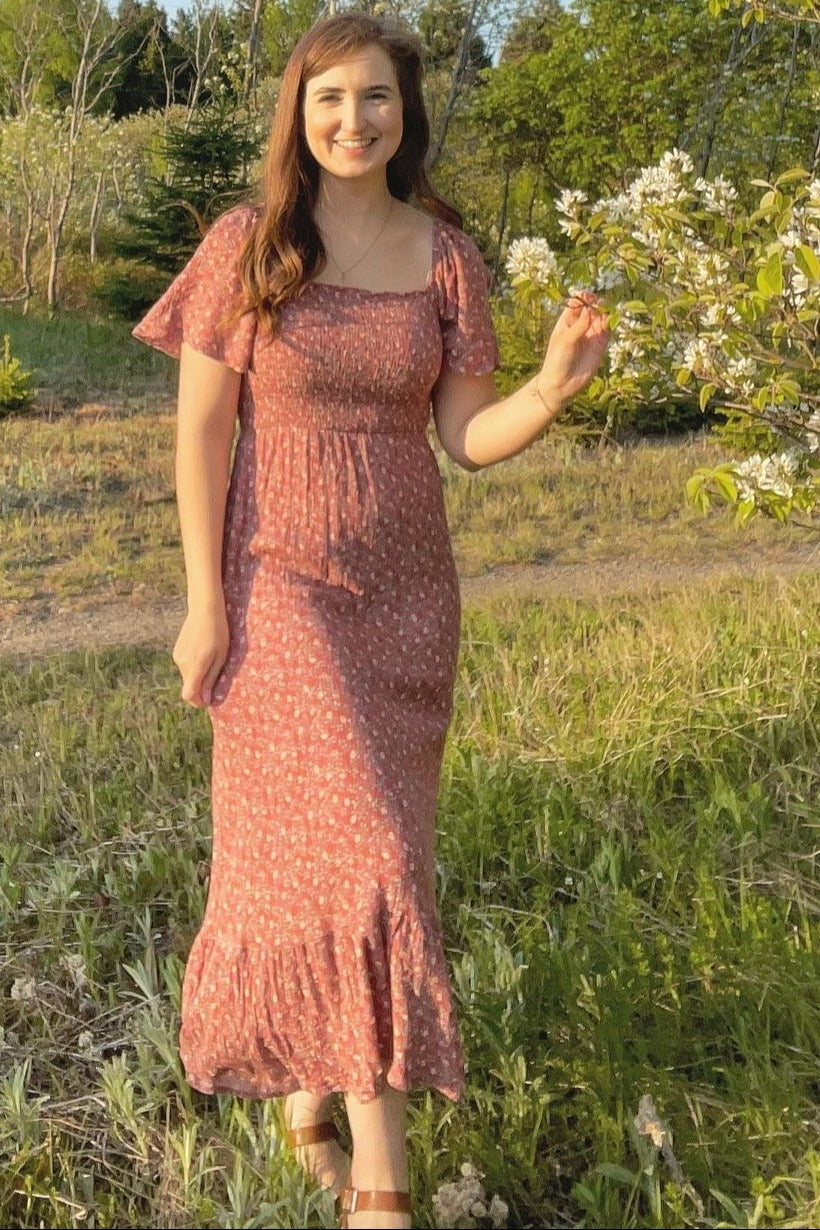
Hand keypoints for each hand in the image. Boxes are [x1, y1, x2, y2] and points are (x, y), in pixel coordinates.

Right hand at [172, 602, 229, 707]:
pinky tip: (203, 652)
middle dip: (201, 689)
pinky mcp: (176, 651)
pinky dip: (193, 667)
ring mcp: (177, 656)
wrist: (204, 609)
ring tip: (211, 659)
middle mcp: (183, 663)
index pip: (189, 695)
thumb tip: (206, 700)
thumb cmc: (219, 632)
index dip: (198, 702)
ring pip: (187, 677)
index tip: (209, 700)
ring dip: (198, 676)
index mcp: (195, 665)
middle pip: (189, 687)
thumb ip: (211, 678)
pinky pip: (185, 667)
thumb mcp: (221, 657)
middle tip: (216, 676)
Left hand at [537, 291, 610, 413]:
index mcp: (567, 321)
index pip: (577, 303)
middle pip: (592, 308)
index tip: (588, 297)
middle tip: (599, 304)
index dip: (584, 297)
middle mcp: (580, 325)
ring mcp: (591, 334)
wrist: (562, 384)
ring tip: (606, 312)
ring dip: (606, 312)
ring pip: (602, 318)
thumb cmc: (557, 360)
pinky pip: (608, 330)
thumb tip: (590, 309)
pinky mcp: (600, 345)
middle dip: (597, 303)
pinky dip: (610, 324)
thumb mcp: (566, 341)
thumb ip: (579, 325)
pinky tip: (610, 322)